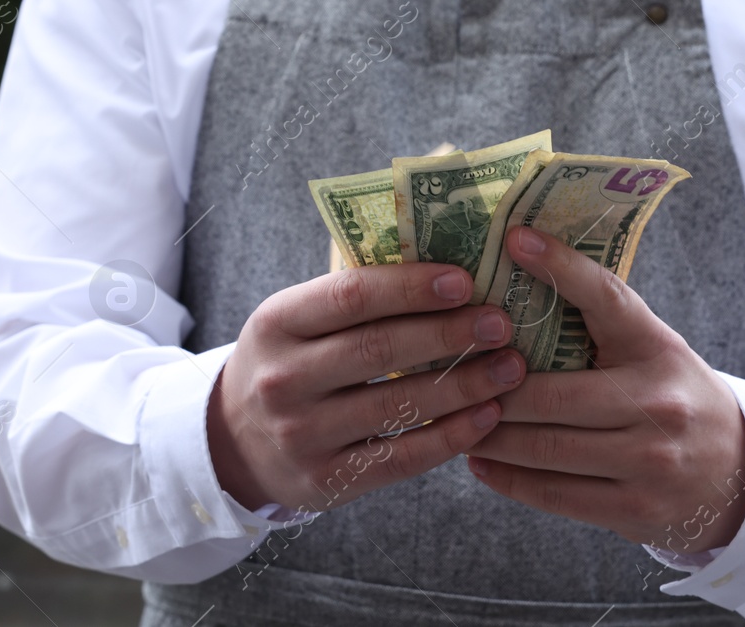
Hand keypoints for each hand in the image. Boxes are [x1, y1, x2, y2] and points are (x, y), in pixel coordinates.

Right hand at [208, 261, 526, 513]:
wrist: (235, 442)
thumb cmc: (288, 361)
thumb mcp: (295, 321)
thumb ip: (352, 298)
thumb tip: (446, 263)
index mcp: (276, 322)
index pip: (350, 295)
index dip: (411, 287)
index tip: (465, 280)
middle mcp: (284, 378)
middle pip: (379, 349)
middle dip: (448, 333)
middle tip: (500, 323)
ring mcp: (302, 434)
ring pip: (398, 406)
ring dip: (464, 385)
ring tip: (509, 368)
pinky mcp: (326, 480)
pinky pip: (402, 457)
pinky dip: (451, 436)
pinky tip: (487, 416)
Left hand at [466, 225, 744, 551]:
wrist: (740, 475)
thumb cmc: (671, 396)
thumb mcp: (650, 350)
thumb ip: (597, 326)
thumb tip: (513, 284)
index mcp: (657, 347)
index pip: (606, 297)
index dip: (559, 266)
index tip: (514, 239)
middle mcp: (657, 402)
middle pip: (549, 394)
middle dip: (491, 387)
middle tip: (450, 375)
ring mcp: (649, 460)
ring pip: (544, 447)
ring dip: (488, 435)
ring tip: (455, 418)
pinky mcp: (635, 509)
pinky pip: (553, 493)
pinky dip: (506, 478)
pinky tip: (479, 461)